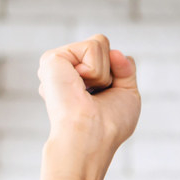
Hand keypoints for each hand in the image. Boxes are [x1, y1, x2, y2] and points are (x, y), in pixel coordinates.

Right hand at [36, 34, 140, 177]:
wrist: (92, 137)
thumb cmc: (108, 126)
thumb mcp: (127, 94)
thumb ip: (126, 69)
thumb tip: (115, 51)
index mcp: (80, 79)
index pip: (110, 56)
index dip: (120, 73)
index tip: (107, 97)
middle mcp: (67, 70)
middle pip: (104, 44)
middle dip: (111, 70)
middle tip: (95, 94)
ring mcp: (59, 64)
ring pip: (100, 42)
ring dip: (103, 72)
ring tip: (85, 92)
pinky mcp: (52, 58)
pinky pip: (92, 46)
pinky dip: (95, 69)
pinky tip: (78, 85)